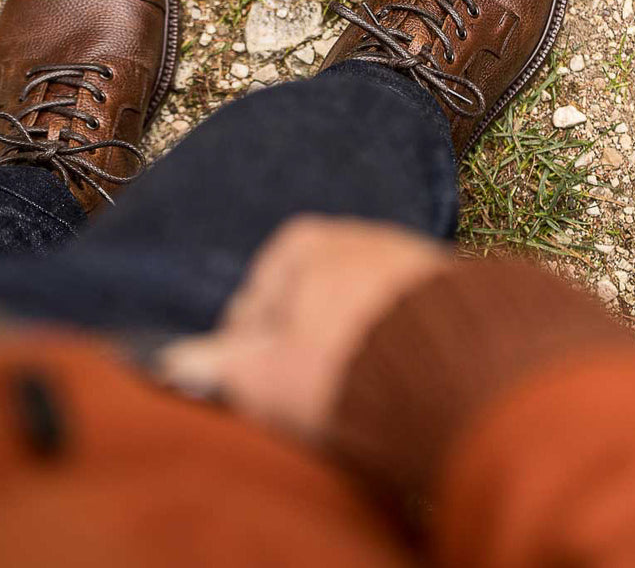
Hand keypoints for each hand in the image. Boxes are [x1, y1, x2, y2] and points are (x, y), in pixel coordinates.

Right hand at [157, 215, 449, 438]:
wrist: (463, 366)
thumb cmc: (348, 366)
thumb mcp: (266, 375)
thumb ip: (216, 367)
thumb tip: (172, 363)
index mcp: (299, 242)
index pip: (249, 307)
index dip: (249, 359)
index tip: (265, 393)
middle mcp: (352, 235)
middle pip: (304, 308)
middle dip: (302, 353)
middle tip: (311, 399)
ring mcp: (404, 255)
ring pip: (352, 314)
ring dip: (346, 352)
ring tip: (355, 395)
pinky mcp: (448, 285)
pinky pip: (398, 320)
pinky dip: (390, 348)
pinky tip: (395, 381)